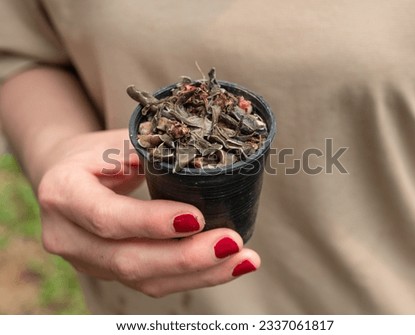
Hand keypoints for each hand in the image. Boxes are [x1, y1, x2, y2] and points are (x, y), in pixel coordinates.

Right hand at [37, 129, 259, 296]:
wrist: (65, 175)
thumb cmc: (95, 153)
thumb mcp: (114, 140)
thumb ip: (151, 150)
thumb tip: (205, 160)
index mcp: (63, 193)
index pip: (108, 217)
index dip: (152, 222)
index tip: (197, 217)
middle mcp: (68, 236)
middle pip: (129, 260)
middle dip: (187, 257)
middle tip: (232, 244)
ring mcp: (87, 261)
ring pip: (144, 281)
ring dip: (199, 274)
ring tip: (242, 260)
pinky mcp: (108, 272)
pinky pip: (151, 283)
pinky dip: (191, 277)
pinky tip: (224, 267)